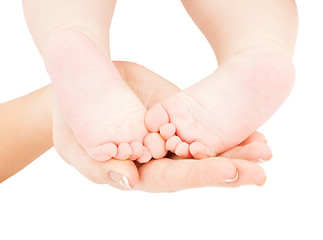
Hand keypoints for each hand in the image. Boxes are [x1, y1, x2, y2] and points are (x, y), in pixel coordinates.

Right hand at [53, 61, 270, 191]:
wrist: (83, 87)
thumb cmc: (72, 121)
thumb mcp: (75, 145)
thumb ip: (99, 165)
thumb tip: (128, 180)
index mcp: (137, 171)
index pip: (171, 178)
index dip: (198, 174)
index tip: (228, 170)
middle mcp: (159, 160)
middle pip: (197, 168)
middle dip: (230, 168)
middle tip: (260, 167)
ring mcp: (170, 138)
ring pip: (206, 149)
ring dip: (237, 150)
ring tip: (264, 149)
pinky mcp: (177, 118)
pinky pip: (204, 127)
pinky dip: (228, 131)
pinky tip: (251, 132)